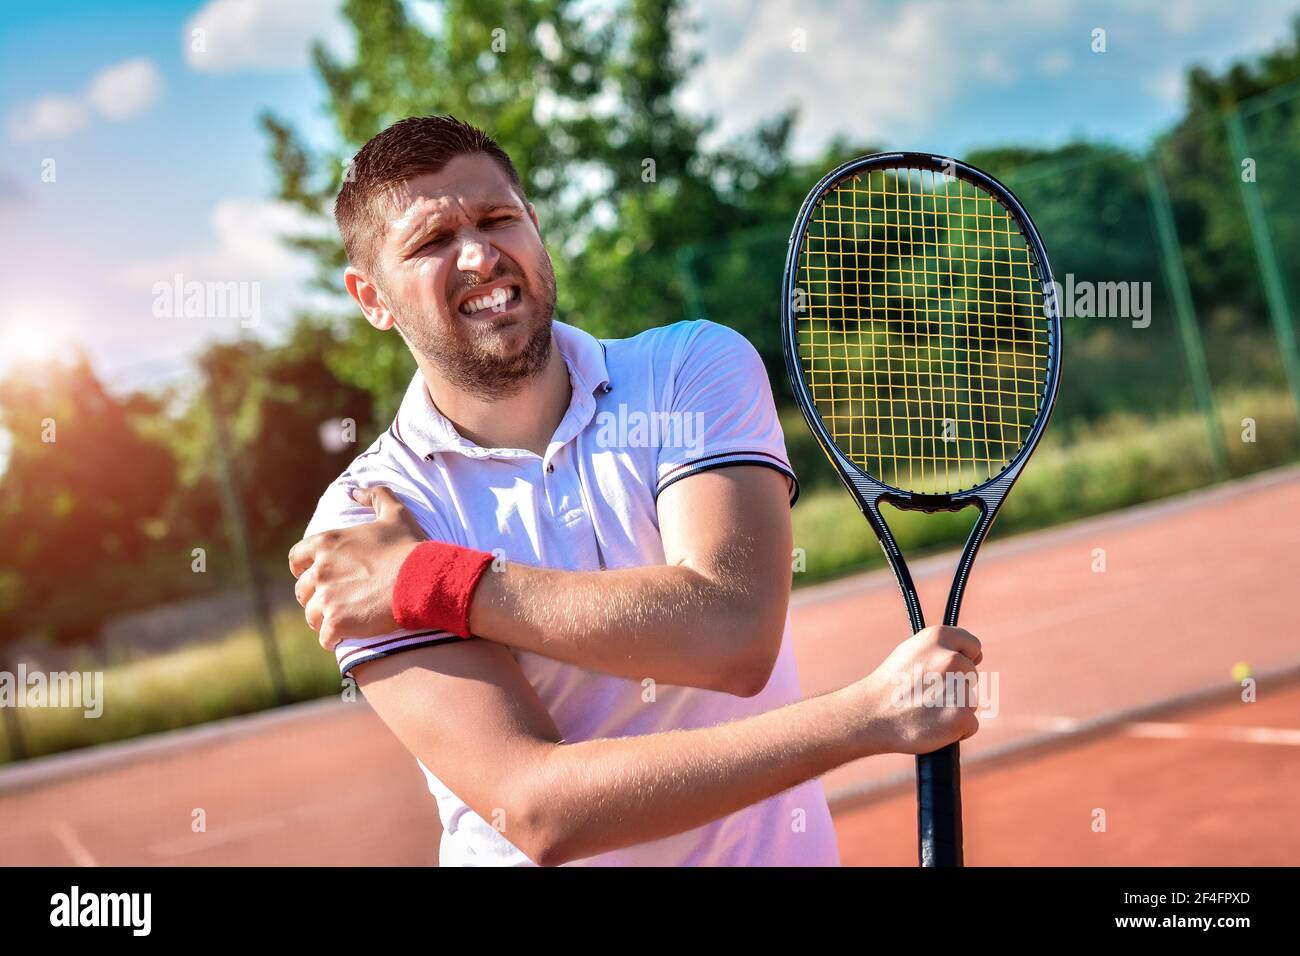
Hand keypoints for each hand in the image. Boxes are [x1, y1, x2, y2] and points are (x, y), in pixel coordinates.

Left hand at [288, 486, 427, 648]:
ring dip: (324, 620)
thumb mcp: (395, 513)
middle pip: (302, 590)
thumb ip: (373, 496)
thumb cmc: (410, 547)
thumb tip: (353, 490)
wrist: (424, 579)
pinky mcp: (337, 623)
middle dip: (315, 597)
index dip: (304, 569)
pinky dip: (335, 639)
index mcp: (327, 543)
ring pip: (312, 615)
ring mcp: (327, 598)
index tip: (317, 576)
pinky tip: (348, 636)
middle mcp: (321, 570)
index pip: (295, 558)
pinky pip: (325, 637)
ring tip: (342, 621)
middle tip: (335, 602)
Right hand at [850, 625, 982, 755]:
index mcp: (938, 637)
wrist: (870, 716)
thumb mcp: (911, 652)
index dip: (964, 659)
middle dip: (956, 686)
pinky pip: (970, 725)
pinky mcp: (960, 716)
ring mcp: (957, 687)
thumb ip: (940, 649)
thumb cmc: (889, 686)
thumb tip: (972, 654)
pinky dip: (956, 730)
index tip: (951, 671)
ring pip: (971, 701)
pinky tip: (932, 726)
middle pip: (971, 676)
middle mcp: (950, 658)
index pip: (973, 646)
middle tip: (927, 694)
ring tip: (926, 710)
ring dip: (955, 708)